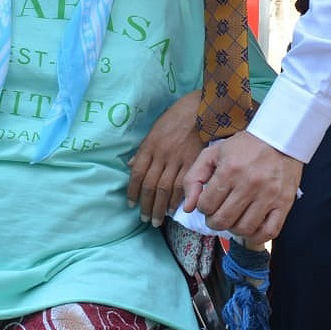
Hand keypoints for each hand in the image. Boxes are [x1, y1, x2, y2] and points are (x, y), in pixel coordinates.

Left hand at [127, 90, 202, 226]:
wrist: (200, 109)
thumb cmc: (176, 117)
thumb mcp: (154, 129)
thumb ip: (143, 149)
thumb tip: (131, 166)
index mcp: (150, 146)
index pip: (137, 173)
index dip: (132, 191)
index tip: (131, 204)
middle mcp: (162, 154)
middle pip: (151, 185)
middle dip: (147, 205)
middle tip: (145, 220)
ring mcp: (178, 159)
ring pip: (166, 189)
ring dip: (161, 207)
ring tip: (157, 220)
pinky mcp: (193, 162)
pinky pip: (184, 185)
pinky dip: (178, 199)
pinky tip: (174, 209)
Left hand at [182, 131, 303, 241]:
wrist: (280, 138)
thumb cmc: (244, 147)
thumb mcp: (213, 153)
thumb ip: (193, 178)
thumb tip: (188, 208)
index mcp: (229, 169)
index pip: (206, 205)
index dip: (202, 207)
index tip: (208, 202)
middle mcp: (249, 183)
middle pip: (222, 220)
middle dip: (214, 221)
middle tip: (217, 214)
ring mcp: (268, 195)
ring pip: (243, 229)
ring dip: (233, 229)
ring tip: (232, 219)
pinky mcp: (284, 203)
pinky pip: (269, 232)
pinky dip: (256, 236)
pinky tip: (250, 228)